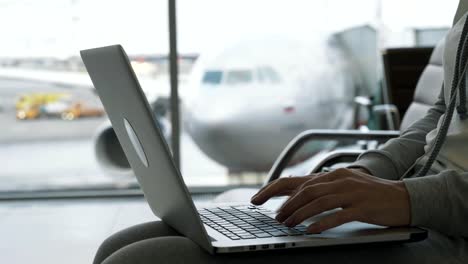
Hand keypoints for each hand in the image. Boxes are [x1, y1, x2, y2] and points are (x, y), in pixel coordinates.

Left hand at [251, 168, 410, 232]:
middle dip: (286, 205)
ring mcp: (351, 193)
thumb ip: (323, 189)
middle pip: (305, 191)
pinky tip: (311, 231)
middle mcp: (339, 180)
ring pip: (318, 203)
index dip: (274, 189)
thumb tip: (298, 195)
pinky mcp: (362, 207)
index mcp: (332, 176)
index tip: (257, 198)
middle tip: (276, 218)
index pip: (297, 181)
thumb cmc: (371, 195)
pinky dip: (321, 223)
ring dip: (299, 214)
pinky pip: (337, 216)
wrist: (403, 197)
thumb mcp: (345, 186)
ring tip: (288, 224)